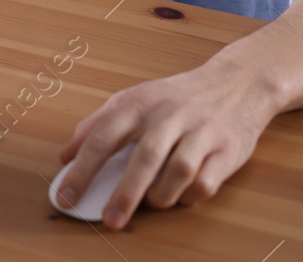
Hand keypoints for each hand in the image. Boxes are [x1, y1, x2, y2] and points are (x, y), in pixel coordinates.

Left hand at [55, 56, 278, 228]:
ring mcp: (201, 131)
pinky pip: (206, 182)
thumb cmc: (176, 98)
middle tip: (109, 219)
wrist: (237, 83)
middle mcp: (170, 115)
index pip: (104, 136)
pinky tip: (181, 194)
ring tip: (151, 202)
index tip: (65, 197)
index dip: (81, 170)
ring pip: (179, 172)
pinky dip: (189, 196)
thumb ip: (98, 123)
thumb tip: (66, 155)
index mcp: (140, 103)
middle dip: (125, 194)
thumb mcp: (134, 98)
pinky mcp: (227, 150)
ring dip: (161, 196)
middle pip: (145, 158)